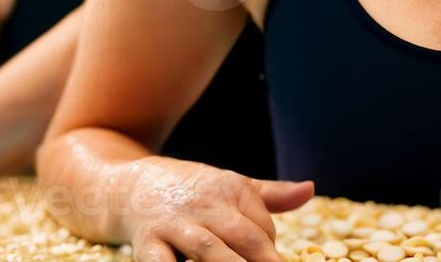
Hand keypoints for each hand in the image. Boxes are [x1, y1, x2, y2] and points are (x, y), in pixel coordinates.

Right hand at [124, 155, 313, 261]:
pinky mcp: (148, 245)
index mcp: (229, 189)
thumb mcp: (229, 186)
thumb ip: (271, 196)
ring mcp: (175, 226)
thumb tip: (310, 189)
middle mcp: (204, 205)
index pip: (263, 228)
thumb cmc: (190, 192)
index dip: (271, 254)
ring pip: (210, 252)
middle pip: (245, 238)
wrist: (130, 188)